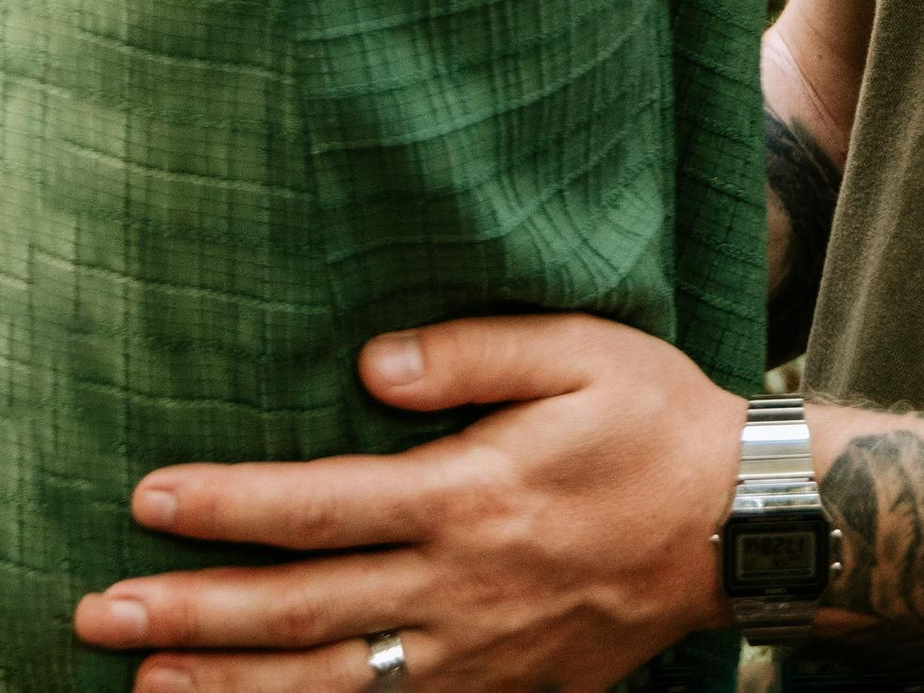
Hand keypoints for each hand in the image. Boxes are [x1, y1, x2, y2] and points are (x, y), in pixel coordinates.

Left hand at [73, 317, 740, 692]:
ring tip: (145, 681)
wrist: (738, 524)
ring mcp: (474, 655)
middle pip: (300, 610)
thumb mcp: (581, 350)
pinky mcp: (496, 691)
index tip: (150, 498)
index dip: (230, 506)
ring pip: (328, 686)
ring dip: (228, 686)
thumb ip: (473, 351)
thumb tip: (368, 366)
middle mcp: (459, 588)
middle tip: (100, 612)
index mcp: (472, 495)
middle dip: (192, 611)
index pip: (321, 504)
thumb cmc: (656, 420)